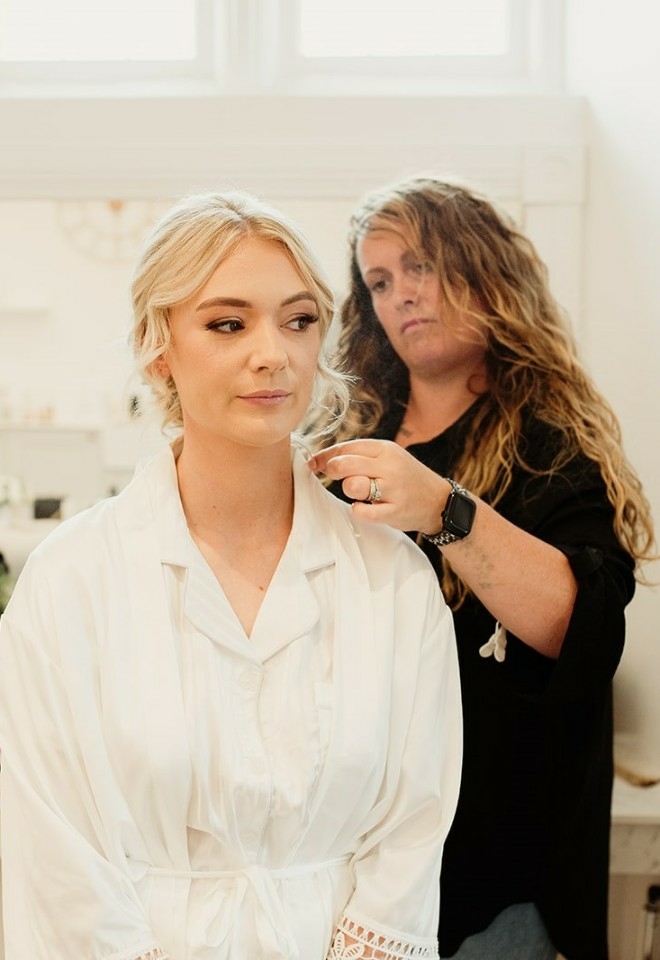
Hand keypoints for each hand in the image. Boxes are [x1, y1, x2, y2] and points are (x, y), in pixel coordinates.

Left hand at [308, 438, 448, 534]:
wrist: (438, 501)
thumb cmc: (406, 479)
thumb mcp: (389, 459)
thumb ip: (360, 457)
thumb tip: (322, 460)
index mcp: (385, 449)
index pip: (346, 447)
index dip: (325, 456)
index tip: (314, 463)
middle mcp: (389, 466)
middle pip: (344, 464)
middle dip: (331, 471)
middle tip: (331, 477)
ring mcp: (393, 489)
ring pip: (352, 485)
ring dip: (349, 490)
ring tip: (359, 493)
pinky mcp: (395, 511)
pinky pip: (363, 512)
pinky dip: (358, 511)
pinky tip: (365, 508)